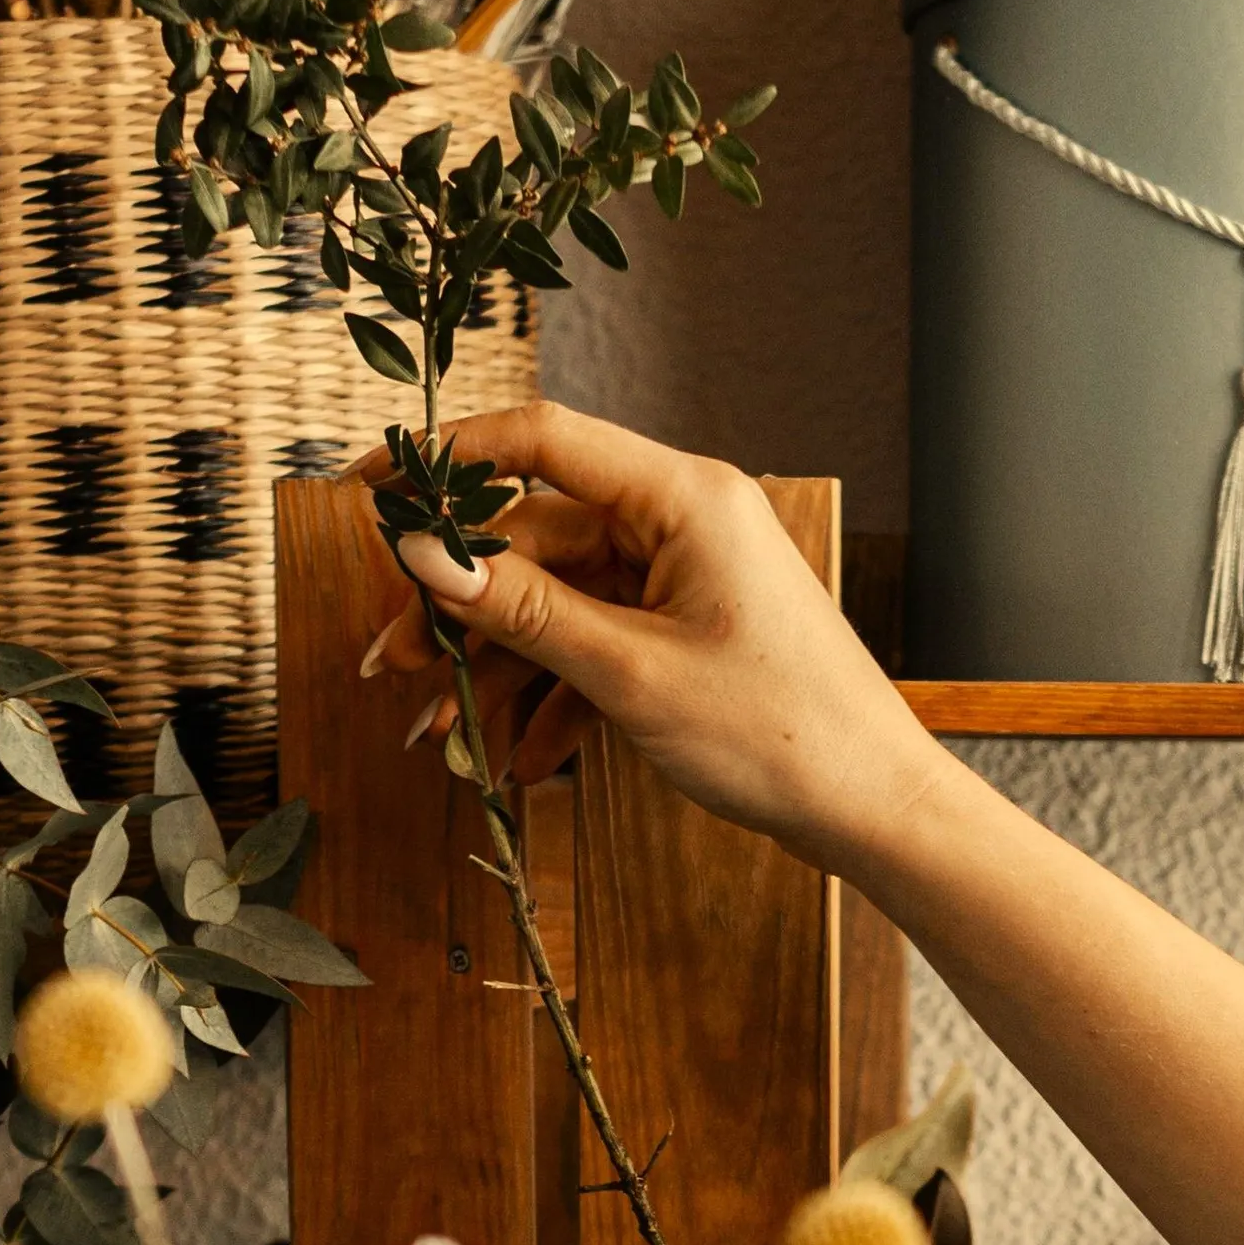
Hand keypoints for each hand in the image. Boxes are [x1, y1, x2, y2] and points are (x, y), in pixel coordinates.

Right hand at [353, 403, 953, 869]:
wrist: (872, 806)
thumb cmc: (782, 732)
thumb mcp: (630, 672)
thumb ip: (523, 609)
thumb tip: (425, 553)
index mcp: (684, 498)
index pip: (541, 438)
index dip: (447, 456)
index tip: (370, 485)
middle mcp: (683, 521)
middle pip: (536, 535)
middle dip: (460, 603)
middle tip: (391, 661)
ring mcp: (685, 576)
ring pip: (557, 599)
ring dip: (497, 664)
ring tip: (437, 727)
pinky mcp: (686, 629)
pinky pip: (596, 643)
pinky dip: (553, 695)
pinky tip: (514, 760)